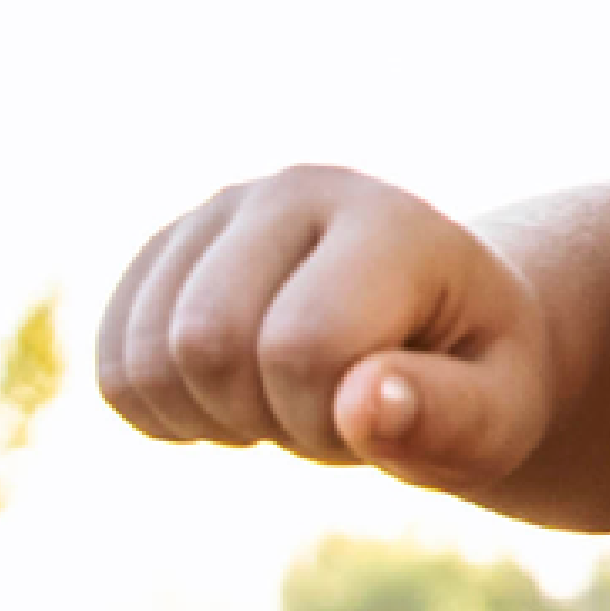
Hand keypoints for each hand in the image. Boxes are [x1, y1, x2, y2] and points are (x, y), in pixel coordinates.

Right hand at [91, 166, 556, 495]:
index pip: (301, 344)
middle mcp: (291, 191)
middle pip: (203, 343)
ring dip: (212, 419)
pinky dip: (161, 410)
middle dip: (264, 418)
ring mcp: (217, 213)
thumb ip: (447, 418)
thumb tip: (361, 407)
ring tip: (284, 399)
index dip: (327, 419)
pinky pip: (111, 362)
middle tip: (328, 412)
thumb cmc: (474, 376)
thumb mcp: (498, 416)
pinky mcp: (166, 251)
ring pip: (144, 357)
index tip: (377, 417)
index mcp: (385, 222)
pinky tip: (230, 397)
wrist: (439, 320)